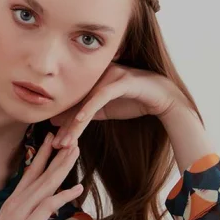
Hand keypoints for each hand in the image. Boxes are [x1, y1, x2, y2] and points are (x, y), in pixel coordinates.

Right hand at [0, 133, 82, 219]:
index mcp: (13, 202)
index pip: (29, 173)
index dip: (41, 156)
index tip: (51, 141)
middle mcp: (16, 202)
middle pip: (39, 173)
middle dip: (55, 154)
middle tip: (68, 137)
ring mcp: (21, 213)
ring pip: (45, 184)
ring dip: (61, 166)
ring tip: (74, 151)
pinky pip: (48, 205)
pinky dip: (63, 195)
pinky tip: (77, 187)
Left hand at [49, 62, 184, 148]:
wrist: (166, 97)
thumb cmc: (134, 101)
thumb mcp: (104, 111)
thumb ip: (84, 114)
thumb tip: (58, 121)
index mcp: (91, 80)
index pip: (73, 104)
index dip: (63, 124)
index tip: (54, 142)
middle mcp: (97, 75)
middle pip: (77, 103)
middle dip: (66, 126)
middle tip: (55, 144)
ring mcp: (109, 76)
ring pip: (87, 102)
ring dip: (75, 124)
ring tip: (65, 141)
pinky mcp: (121, 81)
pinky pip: (102, 95)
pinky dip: (90, 107)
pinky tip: (80, 120)